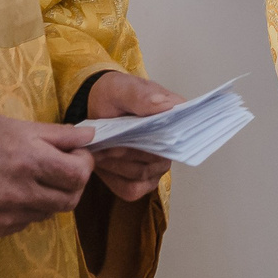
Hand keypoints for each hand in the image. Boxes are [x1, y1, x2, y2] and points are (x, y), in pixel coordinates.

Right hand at [0, 111, 95, 239]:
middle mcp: (21, 194)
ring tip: (29, 180)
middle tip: (60, 171)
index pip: (79, 176)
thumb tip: (90, 136)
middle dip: (71, 186)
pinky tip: (6, 194)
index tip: (76, 157)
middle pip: (68, 201)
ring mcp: (5, 216)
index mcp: (31, 162)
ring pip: (45, 214)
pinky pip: (20, 224)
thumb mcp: (18, 126)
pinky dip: (22, 211)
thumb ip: (59, 135)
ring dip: (46, 199)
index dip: (83, 165)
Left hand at [81, 71, 184, 201]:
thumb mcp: (120, 88)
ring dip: (116, 164)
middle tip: (105, 140)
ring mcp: (158, 166)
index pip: (183, 132)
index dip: (163, 137)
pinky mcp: (142, 182)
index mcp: (176, 116)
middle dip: (127, 151)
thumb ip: (139, 95)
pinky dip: (112, 178)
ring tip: (100, 149)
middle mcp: (173, 145)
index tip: (136, 133)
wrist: (93, 111)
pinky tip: (103, 164)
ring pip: (141, 174)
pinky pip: (131, 189)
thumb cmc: (112, 97)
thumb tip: (164, 105)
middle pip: (158, 158)